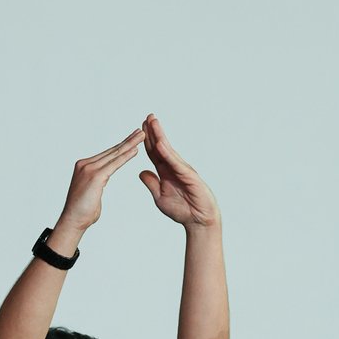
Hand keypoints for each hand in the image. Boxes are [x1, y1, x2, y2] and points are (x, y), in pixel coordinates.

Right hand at [57, 127, 144, 233]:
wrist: (73, 220)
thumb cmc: (83, 211)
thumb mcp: (92, 191)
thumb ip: (98, 182)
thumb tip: (102, 180)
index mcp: (85, 166)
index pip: (108, 154)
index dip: (121, 146)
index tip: (133, 139)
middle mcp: (85, 164)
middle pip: (112, 150)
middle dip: (128, 140)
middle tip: (141, 131)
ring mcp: (89, 169)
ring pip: (114, 154)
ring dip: (130, 144)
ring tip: (142, 136)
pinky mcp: (95, 176)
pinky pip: (114, 164)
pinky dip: (125, 157)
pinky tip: (135, 150)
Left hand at [137, 114, 219, 228]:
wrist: (198, 222)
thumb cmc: (183, 211)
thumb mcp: (160, 197)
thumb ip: (151, 183)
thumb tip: (142, 172)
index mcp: (166, 172)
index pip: (154, 153)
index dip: (146, 140)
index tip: (140, 127)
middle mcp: (174, 168)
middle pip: (160, 147)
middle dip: (153, 131)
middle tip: (147, 116)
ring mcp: (182, 171)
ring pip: (168, 150)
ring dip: (159, 136)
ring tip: (153, 122)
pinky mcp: (189, 177)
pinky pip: (176, 163)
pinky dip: (167, 153)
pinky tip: (160, 144)